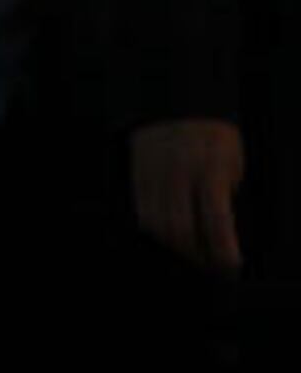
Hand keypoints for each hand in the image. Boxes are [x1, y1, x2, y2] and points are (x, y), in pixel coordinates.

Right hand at [131, 118, 243, 274]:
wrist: (179, 108)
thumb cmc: (213, 139)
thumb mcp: (234, 158)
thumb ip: (229, 190)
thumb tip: (223, 230)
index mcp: (208, 166)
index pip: (215, 218)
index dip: (223, 247)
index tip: (230, 264)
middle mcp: (177, 171)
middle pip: (181, 227)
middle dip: (196, 252)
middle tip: (210, 262)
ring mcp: (154, 174)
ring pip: (158, 223)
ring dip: (175, 245)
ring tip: (191, 252)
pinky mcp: (138, 176)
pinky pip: (143, 213)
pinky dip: (157, 231)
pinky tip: (171, 236)